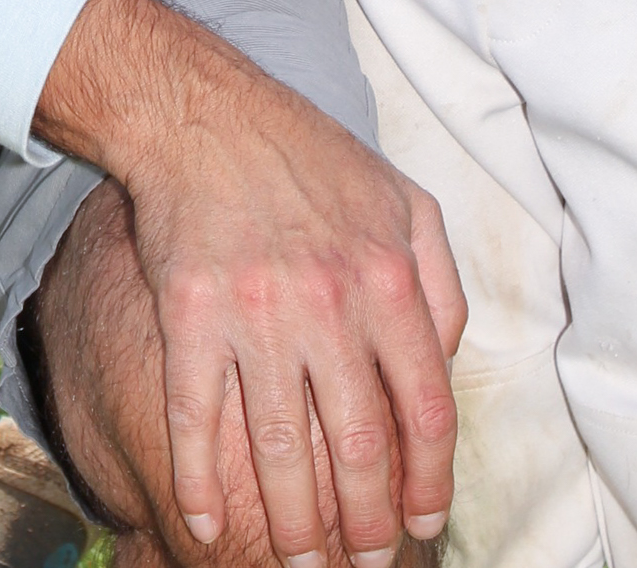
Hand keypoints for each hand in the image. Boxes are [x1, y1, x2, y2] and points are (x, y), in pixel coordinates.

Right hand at [35, 0, 461, 565]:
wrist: (206, 115)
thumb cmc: (309, 158)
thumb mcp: (403, 200)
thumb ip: (440, 282)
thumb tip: (446, 362)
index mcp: (388, 279)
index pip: (425, 409)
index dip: (429, 481)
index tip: (425, 521)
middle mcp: (329, 304)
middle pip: (357, 448)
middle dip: (366, 523)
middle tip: (365, 561)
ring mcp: (255, 314)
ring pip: (279, 451)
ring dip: (292, 523)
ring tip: (299, 562)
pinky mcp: (190, 316)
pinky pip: (195, 419)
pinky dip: (199, 482)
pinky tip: (207, 524)